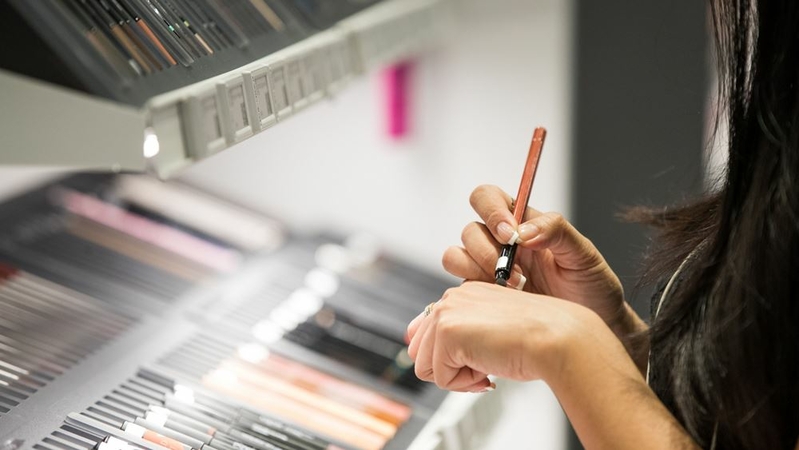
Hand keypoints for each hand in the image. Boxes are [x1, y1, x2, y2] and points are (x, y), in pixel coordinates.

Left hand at [406, 281, 605, 391]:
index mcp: (462, 296)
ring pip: (427, 366)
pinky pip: (439, 377)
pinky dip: (464, 383)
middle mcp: (452, 298)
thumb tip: (417, 349)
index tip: (480, 357)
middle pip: (422, 352)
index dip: (450, 358)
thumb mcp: (488, 336)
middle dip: (451, 368)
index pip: (428, 333)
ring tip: (488, 365)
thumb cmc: (536, 339)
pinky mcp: (447, 330)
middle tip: (486, 365)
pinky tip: (488, 368)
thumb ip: (454, 339)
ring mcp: (447, 311)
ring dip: (458, 376)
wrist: (558, 339)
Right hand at [443, 184, 626, 331]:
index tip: (509, 236)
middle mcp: (500, 244)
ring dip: (475, 270)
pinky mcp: (482, 299)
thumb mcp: (584, 254)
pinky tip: (501, 304)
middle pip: (469, 230)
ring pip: (455, 256)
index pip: (488, 198)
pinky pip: (459, 290)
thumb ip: (556, 231)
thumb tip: (523, 231)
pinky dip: (471, 295)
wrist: (592, 328)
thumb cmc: (592, 288)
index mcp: (522, 224)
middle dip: (486, 250)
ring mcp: (488, 271)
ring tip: (510, 289)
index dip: (491, 211)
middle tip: (516, 273)